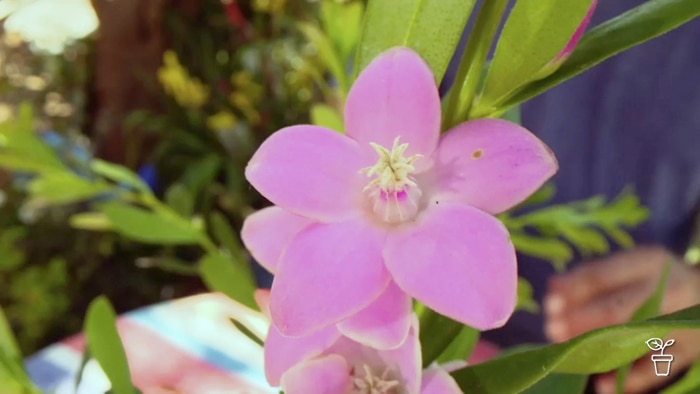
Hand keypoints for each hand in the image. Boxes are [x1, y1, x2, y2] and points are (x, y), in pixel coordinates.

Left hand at [544, 246, 699, 393]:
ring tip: (569, 353)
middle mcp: (669, 290)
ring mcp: (680, 323)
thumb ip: (594, 277)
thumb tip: (553, 287)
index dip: (572, 289)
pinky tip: (603, 385)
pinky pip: (656, 370)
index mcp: (649, 262)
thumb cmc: (654, 279)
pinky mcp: (687, 352)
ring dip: (597, 347)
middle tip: (552, 328)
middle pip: (616, 308)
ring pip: (634, 339)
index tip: (548, 300)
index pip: (603, 276)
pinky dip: (629, 380)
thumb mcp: (631, 267)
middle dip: (579, 320)